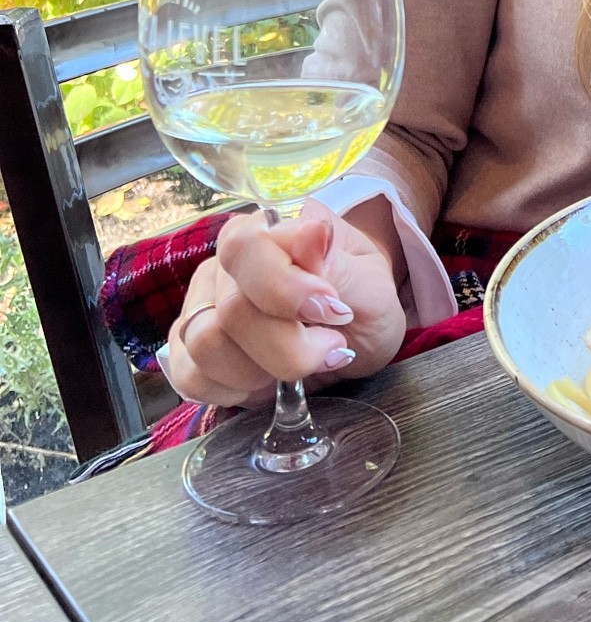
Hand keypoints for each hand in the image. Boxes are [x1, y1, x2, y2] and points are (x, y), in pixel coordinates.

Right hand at [163, 200, 407, 407]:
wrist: (356, 336)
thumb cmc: (363, 300)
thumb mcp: (370, 284)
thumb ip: (338, 263)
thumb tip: (312, 229)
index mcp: (268, 231)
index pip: (245, 248)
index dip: (286, 290)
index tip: (334, 312)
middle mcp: (226, 265)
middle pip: (231, 310)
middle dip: (289, 347)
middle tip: (332, 347)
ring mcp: (201, 306)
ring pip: (206, 345)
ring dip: (262, 371)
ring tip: (300, 365)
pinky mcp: (188, 350)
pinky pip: (190, 377)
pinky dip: (234, 391)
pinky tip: (267, 383)